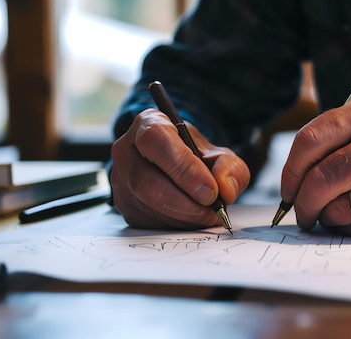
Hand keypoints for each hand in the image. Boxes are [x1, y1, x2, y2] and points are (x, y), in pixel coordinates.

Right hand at [109, 109, 249, 228]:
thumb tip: (223, 189)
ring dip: (184, 217)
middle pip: (146, 182)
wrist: (180, 166)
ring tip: (207, 215)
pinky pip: (148, 222)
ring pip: (148, 206)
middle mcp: (126, 150)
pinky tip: (191, 218)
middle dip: (185, 203)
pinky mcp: (123, 205)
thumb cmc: (197, 157)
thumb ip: (229, 168)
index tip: (210, 191)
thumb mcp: (220, 155)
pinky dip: (176, 225)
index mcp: (149, 124)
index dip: (184, 169)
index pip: (157, 142)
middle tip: (211, 210)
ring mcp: (120, 179)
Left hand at [280, 97, 350, 238]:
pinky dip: (349, 226)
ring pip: (336, 206)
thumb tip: (289, 188)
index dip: (291, 172)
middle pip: (321, 178)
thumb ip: (323, 148)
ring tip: (342, 208)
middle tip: (302, 213)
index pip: (310, 140)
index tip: (288, 190)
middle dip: (303, 202)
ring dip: (328, 215)